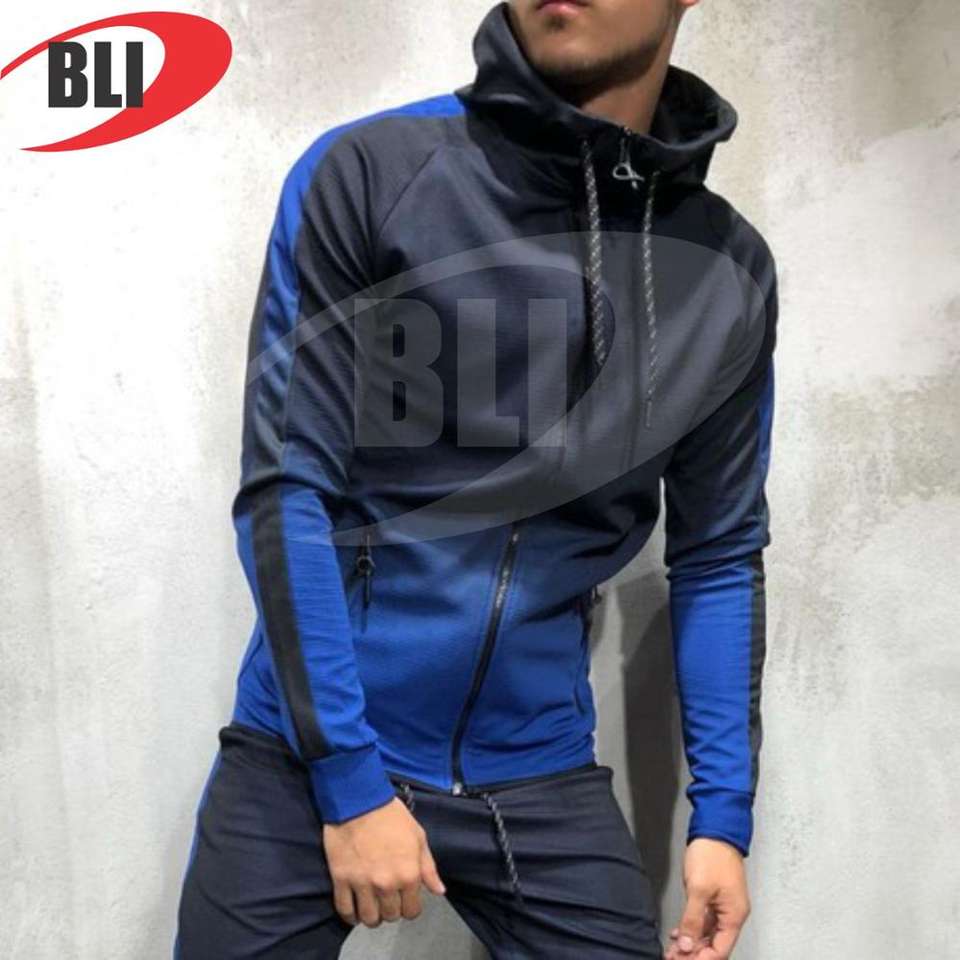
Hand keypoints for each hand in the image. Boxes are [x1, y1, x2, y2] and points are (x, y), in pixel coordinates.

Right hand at [323, 797, 445, 927]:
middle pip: (391, 916)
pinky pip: (345, 910)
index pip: (412, 911)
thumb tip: (439, 891)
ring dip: (372, 916)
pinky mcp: (341, 880)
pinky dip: (350, 916)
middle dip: (391, 910)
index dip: (410, 906)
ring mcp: (362, 884)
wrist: (359, 801)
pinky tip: (354, 911)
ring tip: (372, 906)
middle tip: (388, 899)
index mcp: (409, 874)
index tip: (405, 899)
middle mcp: (386, 884)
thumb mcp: (418, 837)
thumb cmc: (391, 816)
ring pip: (368, 918)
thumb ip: (428, 868)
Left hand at [664, 838, 750, 958]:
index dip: (701, 959)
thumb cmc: (711, 856)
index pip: (720, 950)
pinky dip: (691, 928)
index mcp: (734, 915)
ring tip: (671, 950)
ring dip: (690, 943)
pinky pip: (704, 921)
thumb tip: (687, 946)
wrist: (715, 830)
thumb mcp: (699, 889)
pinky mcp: (713, 898)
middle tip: (671, 957)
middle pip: (714, 945)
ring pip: (708, 934)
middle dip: (693, 953)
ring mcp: (722, 906)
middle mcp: (731, 915)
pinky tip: (677, 933)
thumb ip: (693, 919)